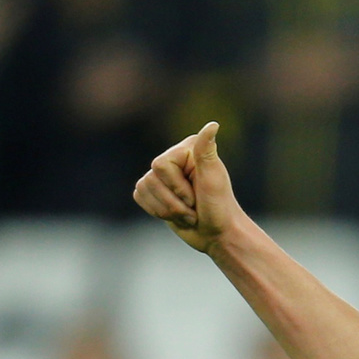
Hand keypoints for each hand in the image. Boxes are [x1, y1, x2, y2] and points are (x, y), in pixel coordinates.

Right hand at [132, 122, 241, 253]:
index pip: (160, 165)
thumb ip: (206, 152)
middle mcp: (173, 157)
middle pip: (150, 179)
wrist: (217, 234)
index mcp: (189, 149)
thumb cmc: (219, 207)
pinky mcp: (154, 190)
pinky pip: (139, 196)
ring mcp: (162, 174)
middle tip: (194, 207)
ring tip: (188, 213)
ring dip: (167, 209)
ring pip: (143, 188)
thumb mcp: (213, 179)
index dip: (177, 187)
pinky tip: (176, 214)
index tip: (197, 196)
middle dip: (173, 202)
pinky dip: (157, 211)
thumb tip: (213, 125)